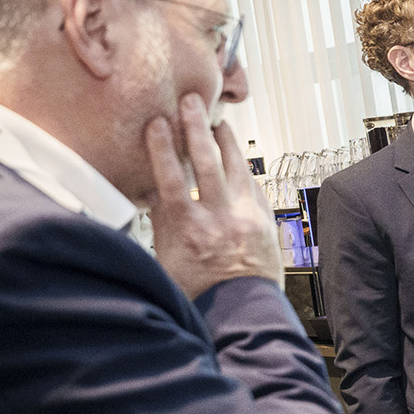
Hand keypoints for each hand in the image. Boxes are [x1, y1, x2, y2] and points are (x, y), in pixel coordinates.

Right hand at [145, 94, 282, 299]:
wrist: (242, 312)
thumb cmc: (200, 293)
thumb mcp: (167, 263)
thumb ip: (162, 227)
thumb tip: (149, 197)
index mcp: (188, 228)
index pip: (170, 178)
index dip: (161, 148)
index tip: (156, 123)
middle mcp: (218, 216)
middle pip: (205, 161)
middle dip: (195, 128)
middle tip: (190, 101)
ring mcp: (245, 216)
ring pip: (236, 167)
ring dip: (227, 142)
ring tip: (219, 121)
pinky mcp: (264, 219)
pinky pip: (254, 186)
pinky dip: (245, 169)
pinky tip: (239, 159)